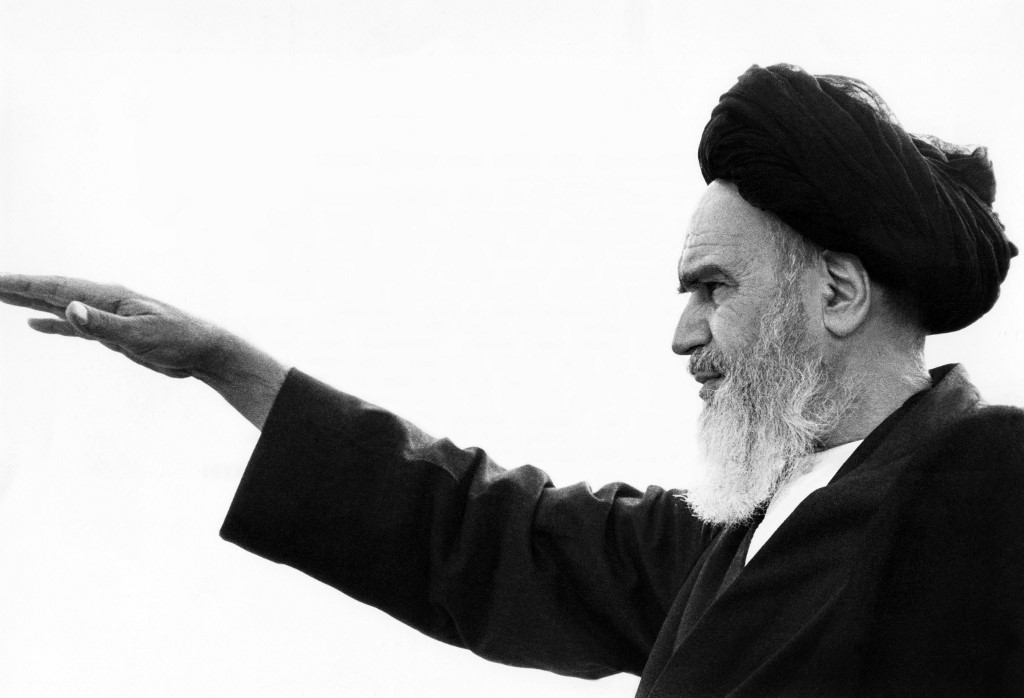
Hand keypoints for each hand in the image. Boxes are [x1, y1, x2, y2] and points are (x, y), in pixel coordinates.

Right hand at [0, 274, 224, 378]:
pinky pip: (75, 325)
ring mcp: (107, 315)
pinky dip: (53, 324)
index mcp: (108, 296)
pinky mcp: (113, 332)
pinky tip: (35, 324)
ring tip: (2, 296)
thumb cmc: (178, 340)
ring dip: (31, 301)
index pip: (57, 288)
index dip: (23, 285)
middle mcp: (104, 301)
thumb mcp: (140, 334)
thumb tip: (68, 309)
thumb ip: (102, 324)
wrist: (203, 351)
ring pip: (60, 305)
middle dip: (20, 287)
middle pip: (52, 291)